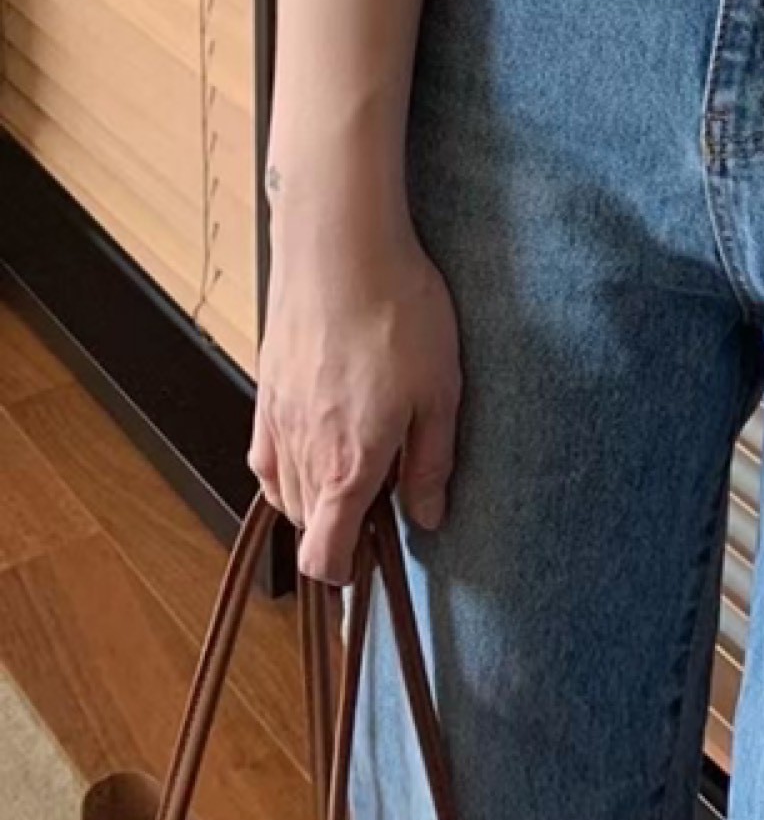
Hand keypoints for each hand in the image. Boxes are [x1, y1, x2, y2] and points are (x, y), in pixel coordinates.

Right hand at [249, 178, 462, 583]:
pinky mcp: (266, 391)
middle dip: (339, 532)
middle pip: (307, 528)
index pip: (323, 557)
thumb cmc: (400, 313)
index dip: (345, 573)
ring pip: (286, 493)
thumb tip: (427, 518)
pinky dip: (289, 468)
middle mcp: (302, 453)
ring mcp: (276, 422)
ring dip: (317, 499)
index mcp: (348, 465)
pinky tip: (320, 444)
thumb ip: (431, 462)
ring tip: (362, 465)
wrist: (340, 246)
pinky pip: (267, 456)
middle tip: (386, 500)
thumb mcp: (441, 390)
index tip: (374, 560)